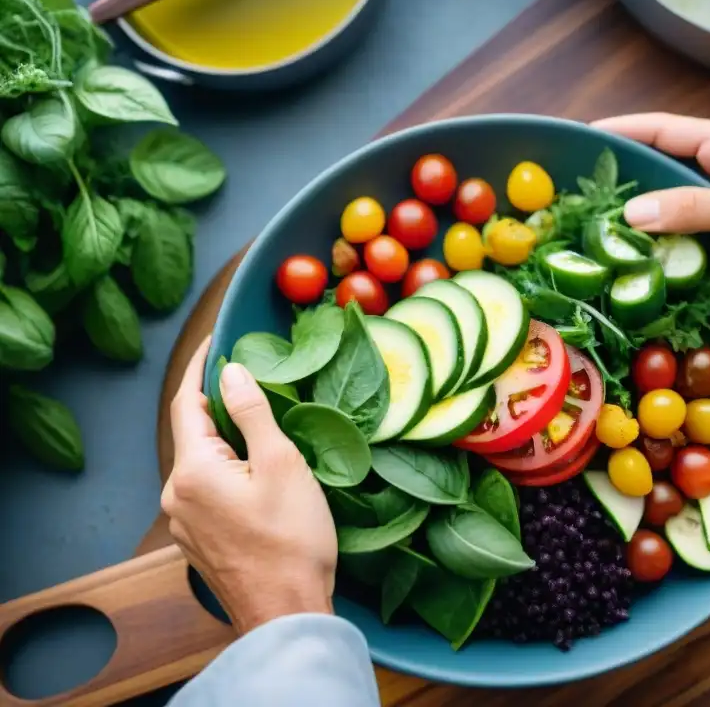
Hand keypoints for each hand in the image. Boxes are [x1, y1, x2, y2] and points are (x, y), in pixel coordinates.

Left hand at [163, 338, 336, 633]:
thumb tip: (230, 372)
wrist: (287, 613)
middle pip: (193, 434)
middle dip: (220, 406)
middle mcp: (175, 496)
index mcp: (192, 471)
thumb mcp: (281, 463)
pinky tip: (258, 476)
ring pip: (202, 464)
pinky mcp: (198, 542)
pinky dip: (228, 472)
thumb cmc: (292, 538)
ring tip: (265, 431)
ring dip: (226, 443)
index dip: (201, 368)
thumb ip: (252, 413)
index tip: (216, 340)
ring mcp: (184, 523)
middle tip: (257, 384)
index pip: (186, 403)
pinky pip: (207, 492)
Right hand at [592, 113, 709, 335]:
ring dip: (644, 223)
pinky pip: (693, 240)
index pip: (664, 130)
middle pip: (663, 169)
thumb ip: (696, 210)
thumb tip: (632, 212)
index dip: (620, 132)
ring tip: (595, 238)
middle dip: (624, 183)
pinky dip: (668, 250)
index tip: (578, 141)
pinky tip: (639, 266)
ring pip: (675, 209)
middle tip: (578, 202)